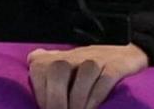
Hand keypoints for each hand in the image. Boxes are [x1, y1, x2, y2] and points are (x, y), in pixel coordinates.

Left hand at [26, 43, 148, 108]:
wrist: (124, 54)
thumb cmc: (86, 68)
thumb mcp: (61, 67)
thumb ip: (44, 73)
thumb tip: (29, 77)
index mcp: (56, 58)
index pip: (39, 71)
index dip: (41, 97)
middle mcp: (75, 55)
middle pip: (59, 69)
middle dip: (56, 99)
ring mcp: (98, 59)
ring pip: (85, 73)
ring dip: (78, 99)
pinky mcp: (117, 66)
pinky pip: (105, 79)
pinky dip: (96, 97)